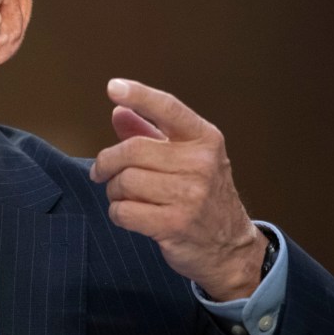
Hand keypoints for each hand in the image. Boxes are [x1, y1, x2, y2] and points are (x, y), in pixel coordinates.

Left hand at [90, 79, 267, 300]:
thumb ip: (151, 133)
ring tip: (124, 196)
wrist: (230, 247)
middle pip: (131, 150)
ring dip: (114, 191)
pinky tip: (129, 214)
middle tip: (103, 172)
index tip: (113, 87)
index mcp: (204, 139)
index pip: (168, 108)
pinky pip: (124, 211)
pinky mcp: (175, 224)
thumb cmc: (202, 196)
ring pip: (124, 181)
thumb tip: (119, 111)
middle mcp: (201, 163)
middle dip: (108, 163)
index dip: (139, 95)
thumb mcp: (186, 158)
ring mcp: (190, 195)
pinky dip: (118, 213)